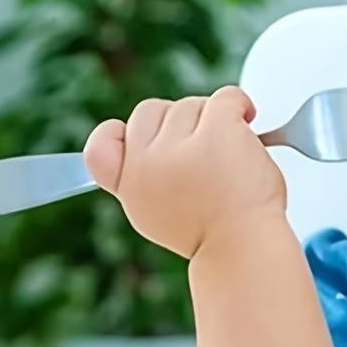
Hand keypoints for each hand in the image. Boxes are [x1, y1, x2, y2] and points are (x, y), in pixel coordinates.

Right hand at [82, 86, 284, 258]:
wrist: (246, 249)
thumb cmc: (216, 235)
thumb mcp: (157, 216)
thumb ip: (142, 179)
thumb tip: (137, 144)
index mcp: (131, 185)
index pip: (100, 145)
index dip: (118, 134)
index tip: (148, 142)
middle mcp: (148, 164)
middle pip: (153, 111)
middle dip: (181, 125)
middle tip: (207, 157)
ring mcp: (180, 146)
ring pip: (191, 104)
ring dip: (215, 122)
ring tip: (231, 158)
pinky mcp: (216, 131)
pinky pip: (225, 97)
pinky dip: (239, 105)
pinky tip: (246, 120)